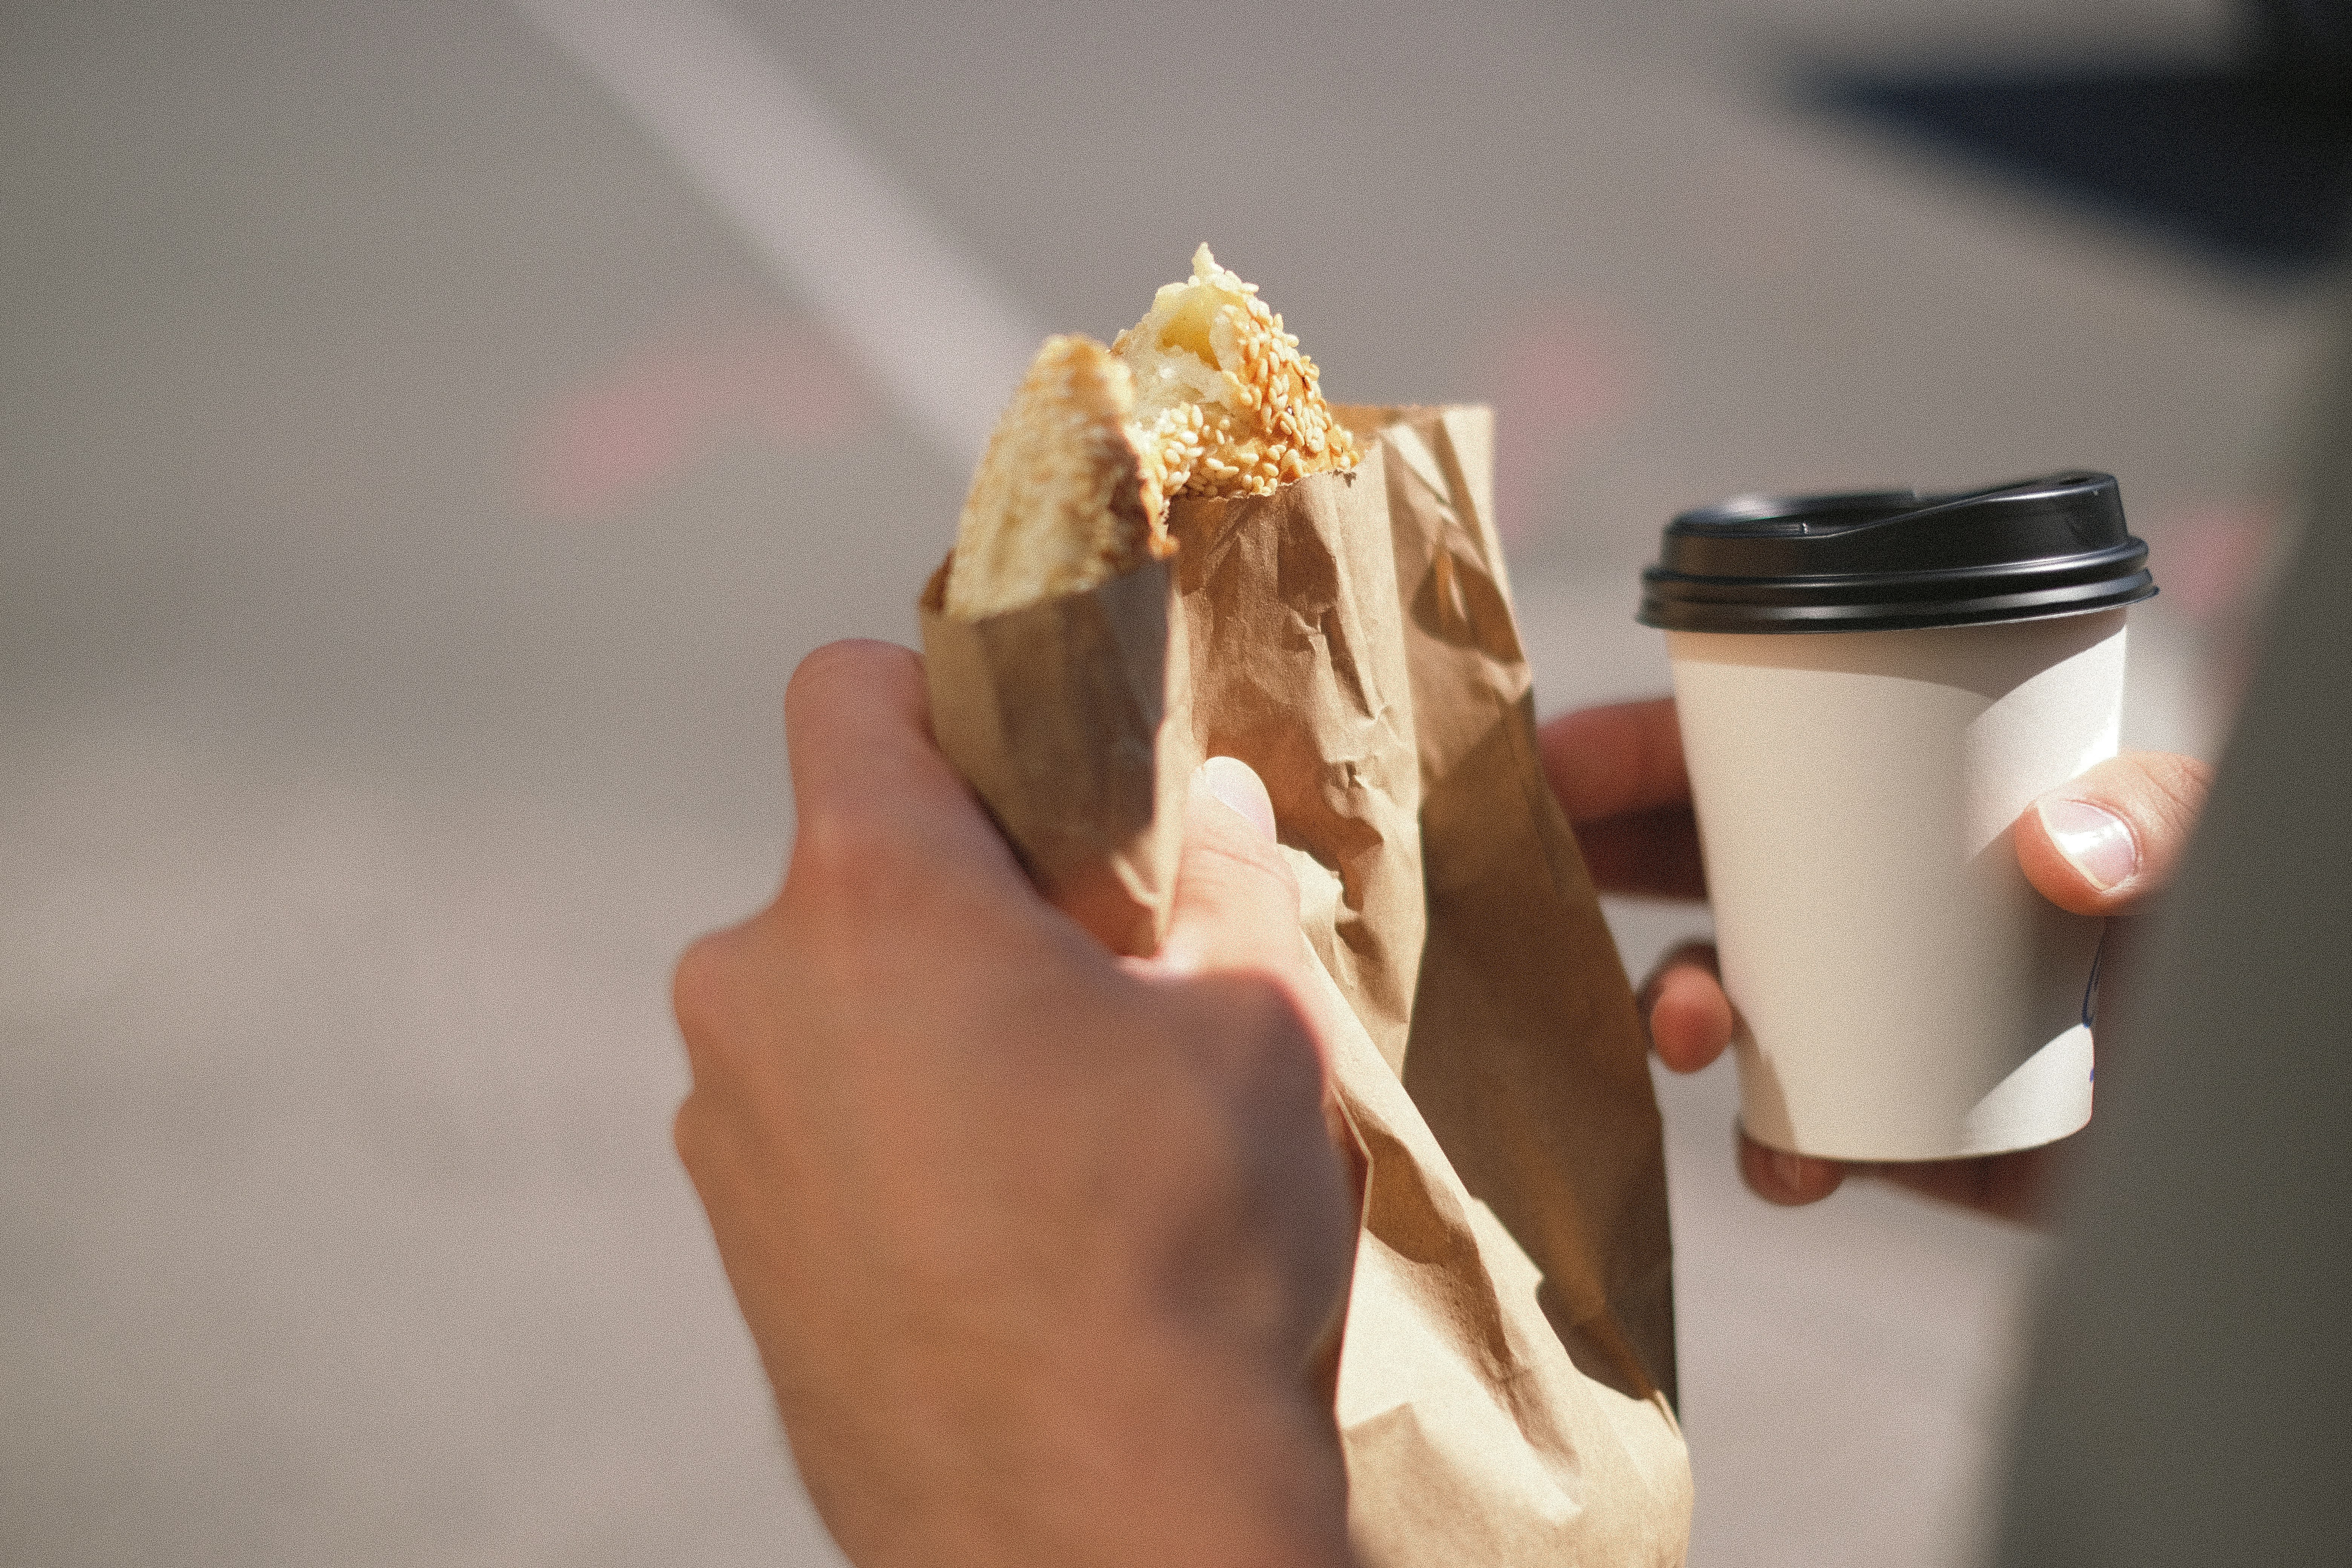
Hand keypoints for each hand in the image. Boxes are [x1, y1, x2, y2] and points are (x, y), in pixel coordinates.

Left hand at [672, 641, 1357, 1567]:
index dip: (944, 696)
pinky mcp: (736, 1239)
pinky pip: (810, 1116)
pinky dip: (889, 1126)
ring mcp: (728, 1126)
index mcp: (872, 897)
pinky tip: (998, 1217)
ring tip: (1054, 1122)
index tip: (1029, 765)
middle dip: (961, 889)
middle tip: (1090, 971)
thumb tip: (1215, 806)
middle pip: (848, 861)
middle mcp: (755, 993)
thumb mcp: (1258, 1029)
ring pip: (831, 998)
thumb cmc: (1182, 1255)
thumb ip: (1223, 884)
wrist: (1091, 1527)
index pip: (847, 691)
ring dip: (925, 1018)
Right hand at [1540, 696, 2210, 1222]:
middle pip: (1699, 865)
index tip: (1543, 765)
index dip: (1639, 748)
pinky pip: (1788, 1132)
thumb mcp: (2205, 857)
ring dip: (1672, 1009)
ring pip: (1721, 1002)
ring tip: (1685, 1033)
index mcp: (1919, 800)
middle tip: (1547, 901)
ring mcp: (1874, 1015)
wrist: (2266, 1145)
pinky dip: (1767, 1148)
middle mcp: (1877, 900)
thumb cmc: (2239, 955)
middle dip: (1604, 880)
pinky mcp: (1895, 1125)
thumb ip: (2160, 822)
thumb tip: (2056, 851)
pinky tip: (1790, 1160)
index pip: (1756, 749)